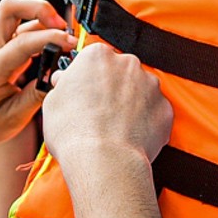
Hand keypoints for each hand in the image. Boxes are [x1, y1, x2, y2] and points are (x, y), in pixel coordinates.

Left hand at [0, 0, 71, 149]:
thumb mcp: (10, 119)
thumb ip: (36, 97)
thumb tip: (60, 79)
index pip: (22, 43)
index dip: (50, 39)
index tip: (71, 44)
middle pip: (10, 7)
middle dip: (40, 8)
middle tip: (61, 27)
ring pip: (15, 13)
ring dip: (40, 17)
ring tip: (61, 37)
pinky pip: (19, 28)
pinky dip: (38, 30)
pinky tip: (50, 46)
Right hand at [42, 43, 172, 166]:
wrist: (104, 161)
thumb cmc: (74, 132)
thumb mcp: (53, 103)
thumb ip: (64, 85)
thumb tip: (65, 83)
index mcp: (98, 56)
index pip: (94, 59)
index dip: (88, 78)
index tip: (85, 91)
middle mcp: (128, 64)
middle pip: (120, 72)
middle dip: (112, 88)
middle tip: (100, 112)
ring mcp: (150, 85)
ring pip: (140, 90)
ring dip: (131, 104)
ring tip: (115, 128)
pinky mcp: (165, 108)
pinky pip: (154, 111)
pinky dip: (146, 122)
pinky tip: (131, 136)